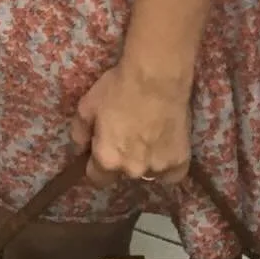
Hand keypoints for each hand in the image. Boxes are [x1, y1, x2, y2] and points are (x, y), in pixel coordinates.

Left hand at [71, 64, 191, 189]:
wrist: (156, 78)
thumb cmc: (118, 89)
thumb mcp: (86, 106)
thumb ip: (79, 133)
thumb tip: (80, 150)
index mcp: (107, 159)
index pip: (96, 179)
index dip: (95, 167)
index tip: (99, 153)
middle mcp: (132, 170)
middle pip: (122, 173)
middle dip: (120, 160)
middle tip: (125, 137)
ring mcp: (158, 168)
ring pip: (146, 174)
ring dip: (143, 162)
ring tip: (146, 139)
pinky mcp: (180, 162)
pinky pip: (171, 174)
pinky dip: (166, 166)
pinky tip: (164, 149)